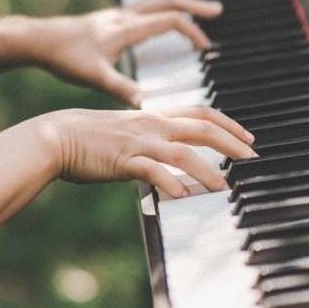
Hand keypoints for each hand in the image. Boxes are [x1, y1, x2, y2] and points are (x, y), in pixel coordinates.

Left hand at [11, 0, 222, 106]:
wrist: (38, 40)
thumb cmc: (64, 58)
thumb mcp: (94, 77)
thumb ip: (121, 89)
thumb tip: (146, 105)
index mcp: (126, 29)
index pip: (169, 20)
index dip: (192, 31)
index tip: (206, 48)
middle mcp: (124, 17)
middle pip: (167, 3)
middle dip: (194, 7)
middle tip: (218, 11)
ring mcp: (116, 16)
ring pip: (155, 3)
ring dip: (178, 7)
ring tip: (196, 14)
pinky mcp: (108, 20)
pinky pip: (142, 10)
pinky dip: (159, 13)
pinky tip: (158, 25)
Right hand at [38, 106, 256, 197]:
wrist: (57, 136)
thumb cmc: (90, 136)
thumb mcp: (127, 131)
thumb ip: (151, 140)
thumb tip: (170, 156)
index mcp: (154, 116)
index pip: (200, 112)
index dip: (228, 123)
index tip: (247, 136)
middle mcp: (151, 126)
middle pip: (201, 128)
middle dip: (231, 144)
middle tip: (251, 159)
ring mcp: (138, 142)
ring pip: (182, 153)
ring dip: (207, 171)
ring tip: (224, 188)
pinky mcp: (123, 161)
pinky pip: (151, 171)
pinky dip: (169, 183)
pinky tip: (183, 196)